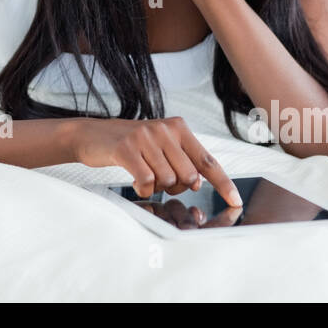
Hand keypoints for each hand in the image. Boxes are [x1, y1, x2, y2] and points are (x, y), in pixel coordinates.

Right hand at [72, 115, 242, 205]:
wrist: (92, 135)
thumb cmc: (130, 144)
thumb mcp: (160, 145)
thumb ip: (181, 160)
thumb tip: (197, 183)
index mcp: (178, 127)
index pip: (207, 160)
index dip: (223, 183)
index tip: (235, 200)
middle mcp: (164, 129)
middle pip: (188, 176)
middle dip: (177, 186)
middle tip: (160, 180)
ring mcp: (145, 137)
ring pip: (167, 181)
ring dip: (157, 187)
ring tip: (144, 175)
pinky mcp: (127, 148)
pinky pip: (146, 182)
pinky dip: (143, 189)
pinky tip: (134, 182)